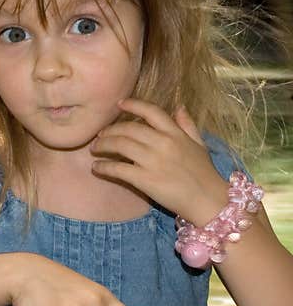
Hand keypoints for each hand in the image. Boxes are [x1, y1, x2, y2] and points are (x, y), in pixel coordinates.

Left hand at [90, 98, 228, 226]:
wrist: (209, 202)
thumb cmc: (204, 174)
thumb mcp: (199, 145)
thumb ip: (188, 125)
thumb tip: (179, 106)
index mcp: (176, 134)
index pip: (151, 111)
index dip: (133, 104)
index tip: (119, 103)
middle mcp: (163, 143)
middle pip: (129, 128)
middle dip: (110, 130)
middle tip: (100, 134)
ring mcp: (153, 161)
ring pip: (120, 145)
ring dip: (103, 145)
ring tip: (95, 148)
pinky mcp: (145, 179)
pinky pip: (117, 169)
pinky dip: (103, 167)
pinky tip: (96, 168)